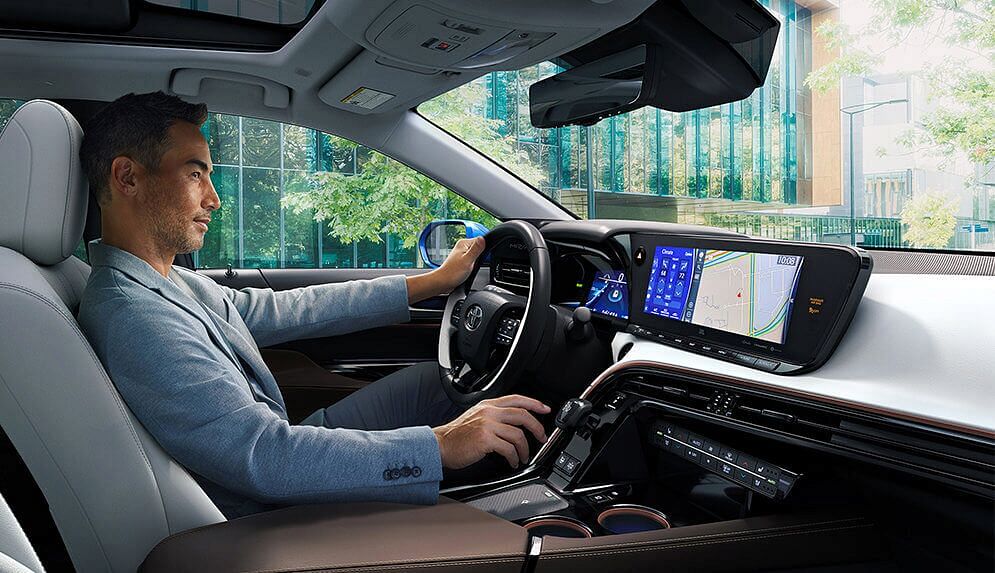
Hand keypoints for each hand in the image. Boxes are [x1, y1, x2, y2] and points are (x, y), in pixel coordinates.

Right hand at [433, 395, 550, 469]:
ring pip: (518, 434)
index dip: (534, 403)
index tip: (546, 409)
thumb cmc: (456, 436)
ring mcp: (487, 425)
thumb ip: (494, 416)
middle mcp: (489, 412)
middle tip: (541, 438)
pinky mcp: (485, 440)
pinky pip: (509, 449)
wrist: (440, 445)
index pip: (517, 399)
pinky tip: (513, 462)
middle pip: (522, 415)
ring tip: (523, 456)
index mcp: (488, 405)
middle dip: (537, 428)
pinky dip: (514, 457)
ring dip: (525, 449)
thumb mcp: (476, 417)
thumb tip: (514, 424)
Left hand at [437, 236, 484, 290]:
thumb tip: (483, 238)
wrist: (443, 282)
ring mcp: (462, 254)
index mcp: (464, 243)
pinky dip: (472, 266)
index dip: (483, 251)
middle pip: (479, 249)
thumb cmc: (452, 273)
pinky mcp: (462, 260)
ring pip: (476, 256)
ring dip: (476, 263)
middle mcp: (462, 247)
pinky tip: (468, 270)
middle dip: (479, 258)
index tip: (477, 258)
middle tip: (472, 264)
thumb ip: (476, 249)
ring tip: (468, 268)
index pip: (480, 240)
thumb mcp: (468, 260)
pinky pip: (472, 261)